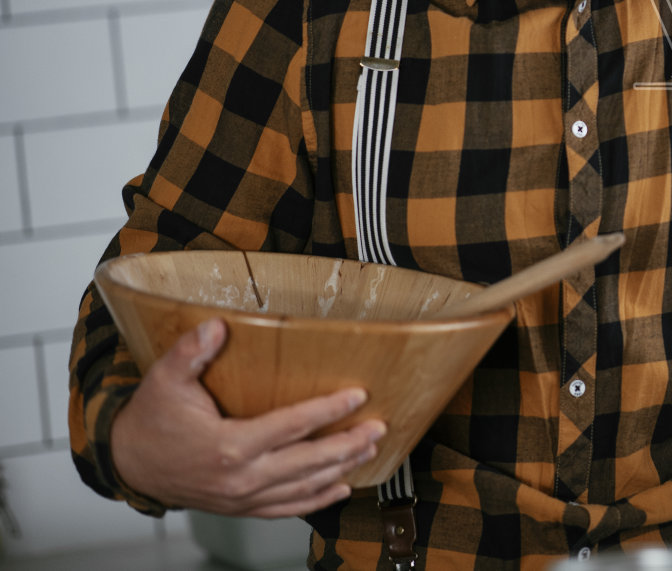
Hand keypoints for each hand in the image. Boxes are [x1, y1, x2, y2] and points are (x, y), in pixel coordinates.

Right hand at [109, 317, 386, 517]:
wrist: (129, 464)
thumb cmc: (151, 421)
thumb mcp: (164, 381)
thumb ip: (191, 353)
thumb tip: (216, 326)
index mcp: (228, 446)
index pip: (291, 426)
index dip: (327, 410)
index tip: (357, 396)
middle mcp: (240, 477)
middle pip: (307, 462)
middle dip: (348, 444)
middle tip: (378, 427)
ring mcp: (242, 497)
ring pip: (302, 488)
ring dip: (340, 470)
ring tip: (369, 451)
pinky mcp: (240, 507)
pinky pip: (286, 509)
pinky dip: (316, 501)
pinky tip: (341, 489)